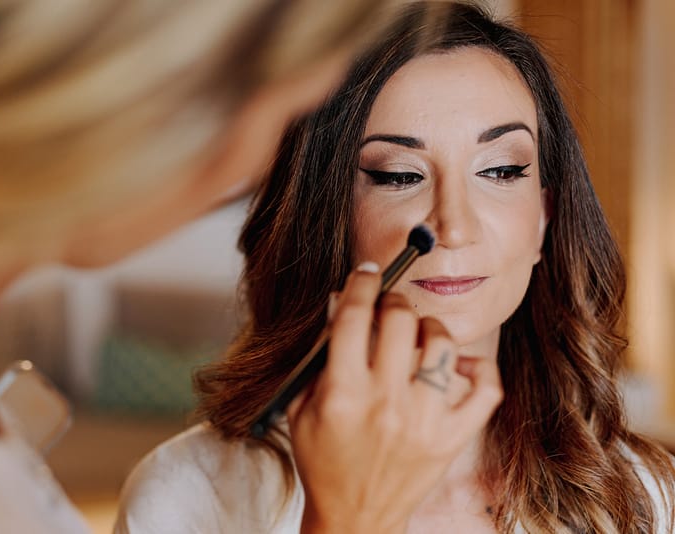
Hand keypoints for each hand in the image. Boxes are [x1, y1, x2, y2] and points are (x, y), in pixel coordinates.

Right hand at [288, 263, 502, 533]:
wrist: (354, 518)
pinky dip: (479, 368)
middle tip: (389, 305)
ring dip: (429, 327)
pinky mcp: (452, 438)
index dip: (362, 283)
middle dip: (393, 300)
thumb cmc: (323, 462)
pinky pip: (485, 390)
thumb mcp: (302, 407)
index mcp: (342, 394)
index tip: (368, 273)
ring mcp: (424, 422)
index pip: (355, 315)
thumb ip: (319, 355)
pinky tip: (459, 363)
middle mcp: (386, 404)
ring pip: (441, 345)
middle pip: (400, 320)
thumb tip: (341, 304)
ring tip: (418, 333)